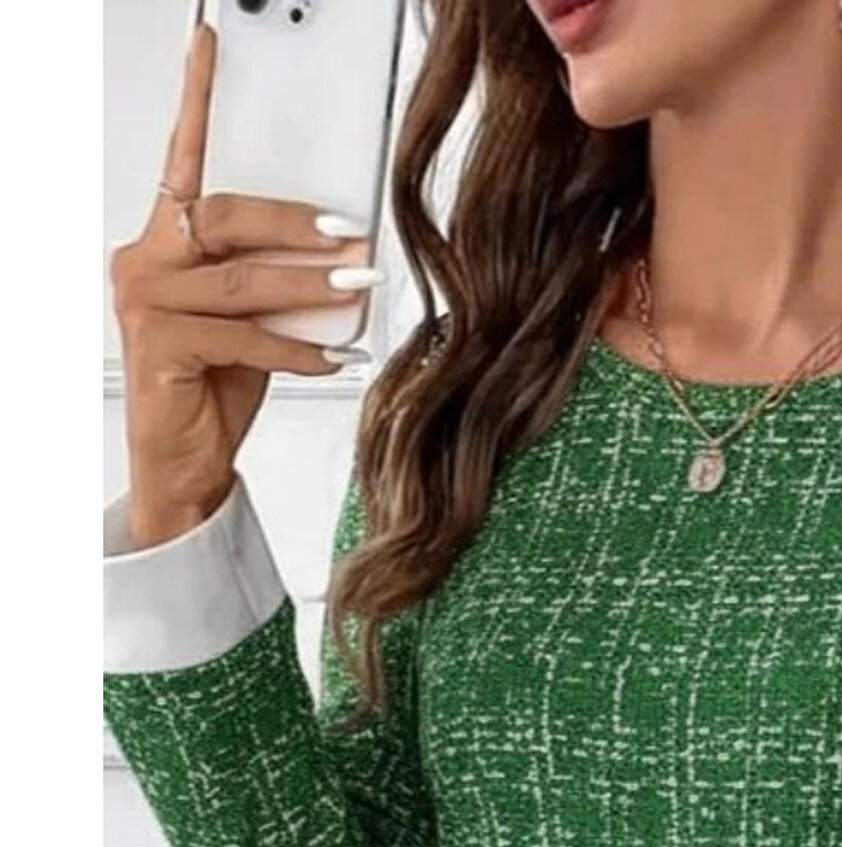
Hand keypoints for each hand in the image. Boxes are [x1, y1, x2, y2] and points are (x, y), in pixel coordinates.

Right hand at [107, 20, 381, 547]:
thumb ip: (275, 287)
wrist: (182, 467)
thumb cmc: (212, 392)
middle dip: (293, 222)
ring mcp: (148, 304)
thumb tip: (339, 257)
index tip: (210, 45)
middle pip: (224, 217)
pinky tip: (332, 359)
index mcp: (163, 244)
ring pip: (241, 279)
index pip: (183, 162)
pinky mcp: (163, 349)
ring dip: (308, 285)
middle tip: (349, 231)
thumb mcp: (252, 326)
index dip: (197, 101)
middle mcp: (145, 262)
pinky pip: (244, 338)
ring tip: (357, 288)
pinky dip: (296, 349)